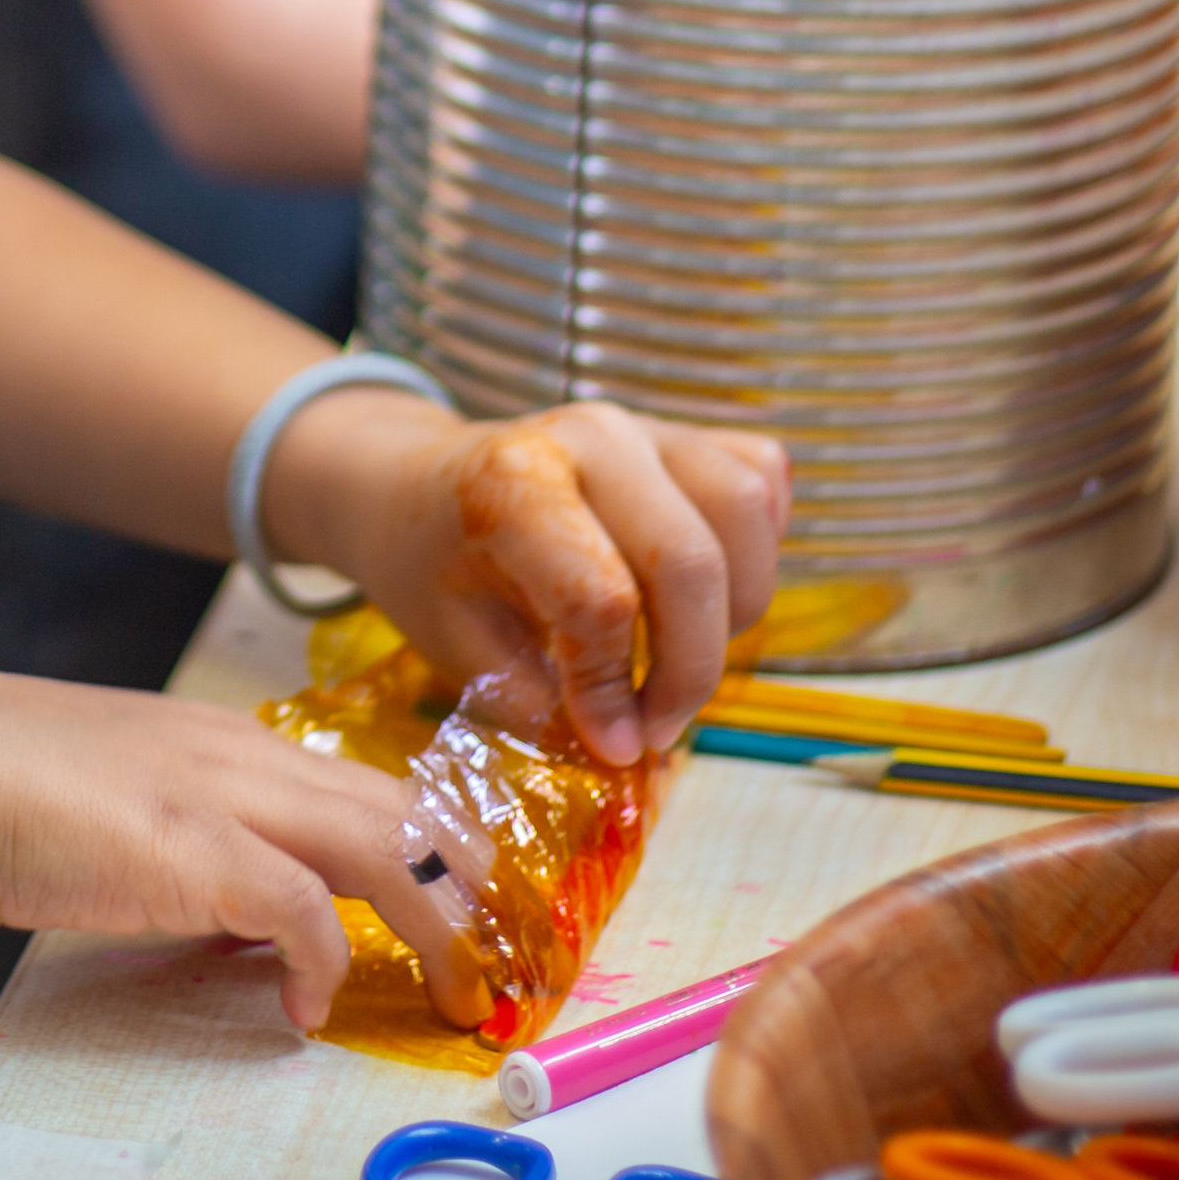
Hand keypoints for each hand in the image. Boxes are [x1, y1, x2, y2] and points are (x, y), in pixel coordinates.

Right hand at [0, 670, 496, 1035]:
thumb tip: (235, 918)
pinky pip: (303, 914)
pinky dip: (323, 967)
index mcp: (228, 742)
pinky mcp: (199, 852)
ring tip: (456, 990)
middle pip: (401, 809)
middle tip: (497, 955)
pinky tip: (307, 1013)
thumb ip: (191, 845)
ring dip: (435, 924)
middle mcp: (245, 756)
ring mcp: (227, 797)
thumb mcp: (121, 803)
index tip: (459, 903)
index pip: (366, 785)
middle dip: (466, 883)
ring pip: (382, 848)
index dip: (426, 845)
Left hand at [280, 393, 790, 771]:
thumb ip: (549, 704)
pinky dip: (758, 546)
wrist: (417, 489)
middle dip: (690, 670)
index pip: (601, 600)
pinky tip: (708, 593)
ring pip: (744, 512)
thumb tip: (632, 754)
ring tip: (677, 656)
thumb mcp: (463, 648)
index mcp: (509, 486)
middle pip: (689, 560)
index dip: (618, 691)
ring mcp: (643, 425)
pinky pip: (761, 478)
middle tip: (655, 728)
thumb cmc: (435, 571)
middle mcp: (587, 438)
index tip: (613, 745)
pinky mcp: (684, 431)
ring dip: (735, 610)